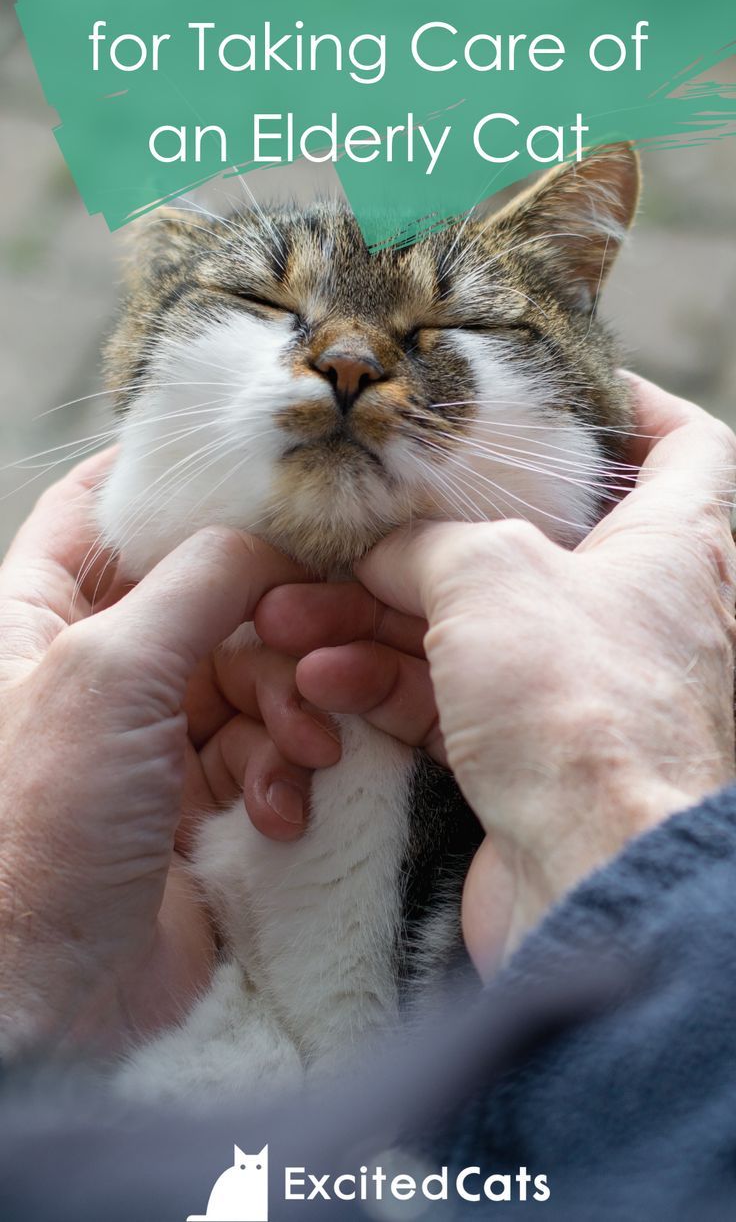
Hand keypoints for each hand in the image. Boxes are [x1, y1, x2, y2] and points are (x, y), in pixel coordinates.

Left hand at [0, 454, 322, 1053]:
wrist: (53, 997)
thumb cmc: (41, 824)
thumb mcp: (111, 672)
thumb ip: (198, 580)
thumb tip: (268, 534)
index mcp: (38, 616)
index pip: (95, 510)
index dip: (165, 480)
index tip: (252, 465)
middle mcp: (94, 667)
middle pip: (205, 594)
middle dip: (269, 623)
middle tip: (310, 650)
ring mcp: (147, 735)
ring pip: (249, 672)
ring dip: (290, 707)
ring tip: (304, 753)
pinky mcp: (197, 799)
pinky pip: (264, 751)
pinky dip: (284, 773)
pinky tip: (278, 811)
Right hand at [255, 377, 735, 973]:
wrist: (595, 882)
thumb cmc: (580, 709)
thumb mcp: (491, 574)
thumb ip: (429, 540)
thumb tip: (383, 551)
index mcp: (670, 544)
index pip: (681, 444)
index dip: (626, 404)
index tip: (552, 390)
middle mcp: (634, 611)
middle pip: (527, 542)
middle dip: (420, 539)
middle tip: (339, 535)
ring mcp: (580, 687)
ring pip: (470, 625)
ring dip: (376, 618)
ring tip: (293, 617)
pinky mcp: (530, 754)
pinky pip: (450, 698)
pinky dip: (388, 685)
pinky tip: (321, 682)